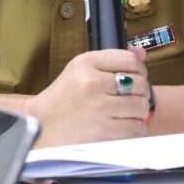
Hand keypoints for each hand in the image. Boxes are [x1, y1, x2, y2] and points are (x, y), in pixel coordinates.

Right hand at [25, 47, 150, 146]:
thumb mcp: (81, 69)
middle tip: (131, 97)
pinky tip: (122, 125)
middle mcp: (92, 82)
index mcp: (86, 63)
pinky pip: (136, 127)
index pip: (130, 59)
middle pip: (139, 83)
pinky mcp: (103, 130)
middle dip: (141, 92)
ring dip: (138, 111)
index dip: (140, 69)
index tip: (136, 77)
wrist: (41, 125)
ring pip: (141, 105)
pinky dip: (134, 128)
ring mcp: (98, 107)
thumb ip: (111, 60)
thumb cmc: (63, 98)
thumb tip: (142, 53)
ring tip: (126, 112)